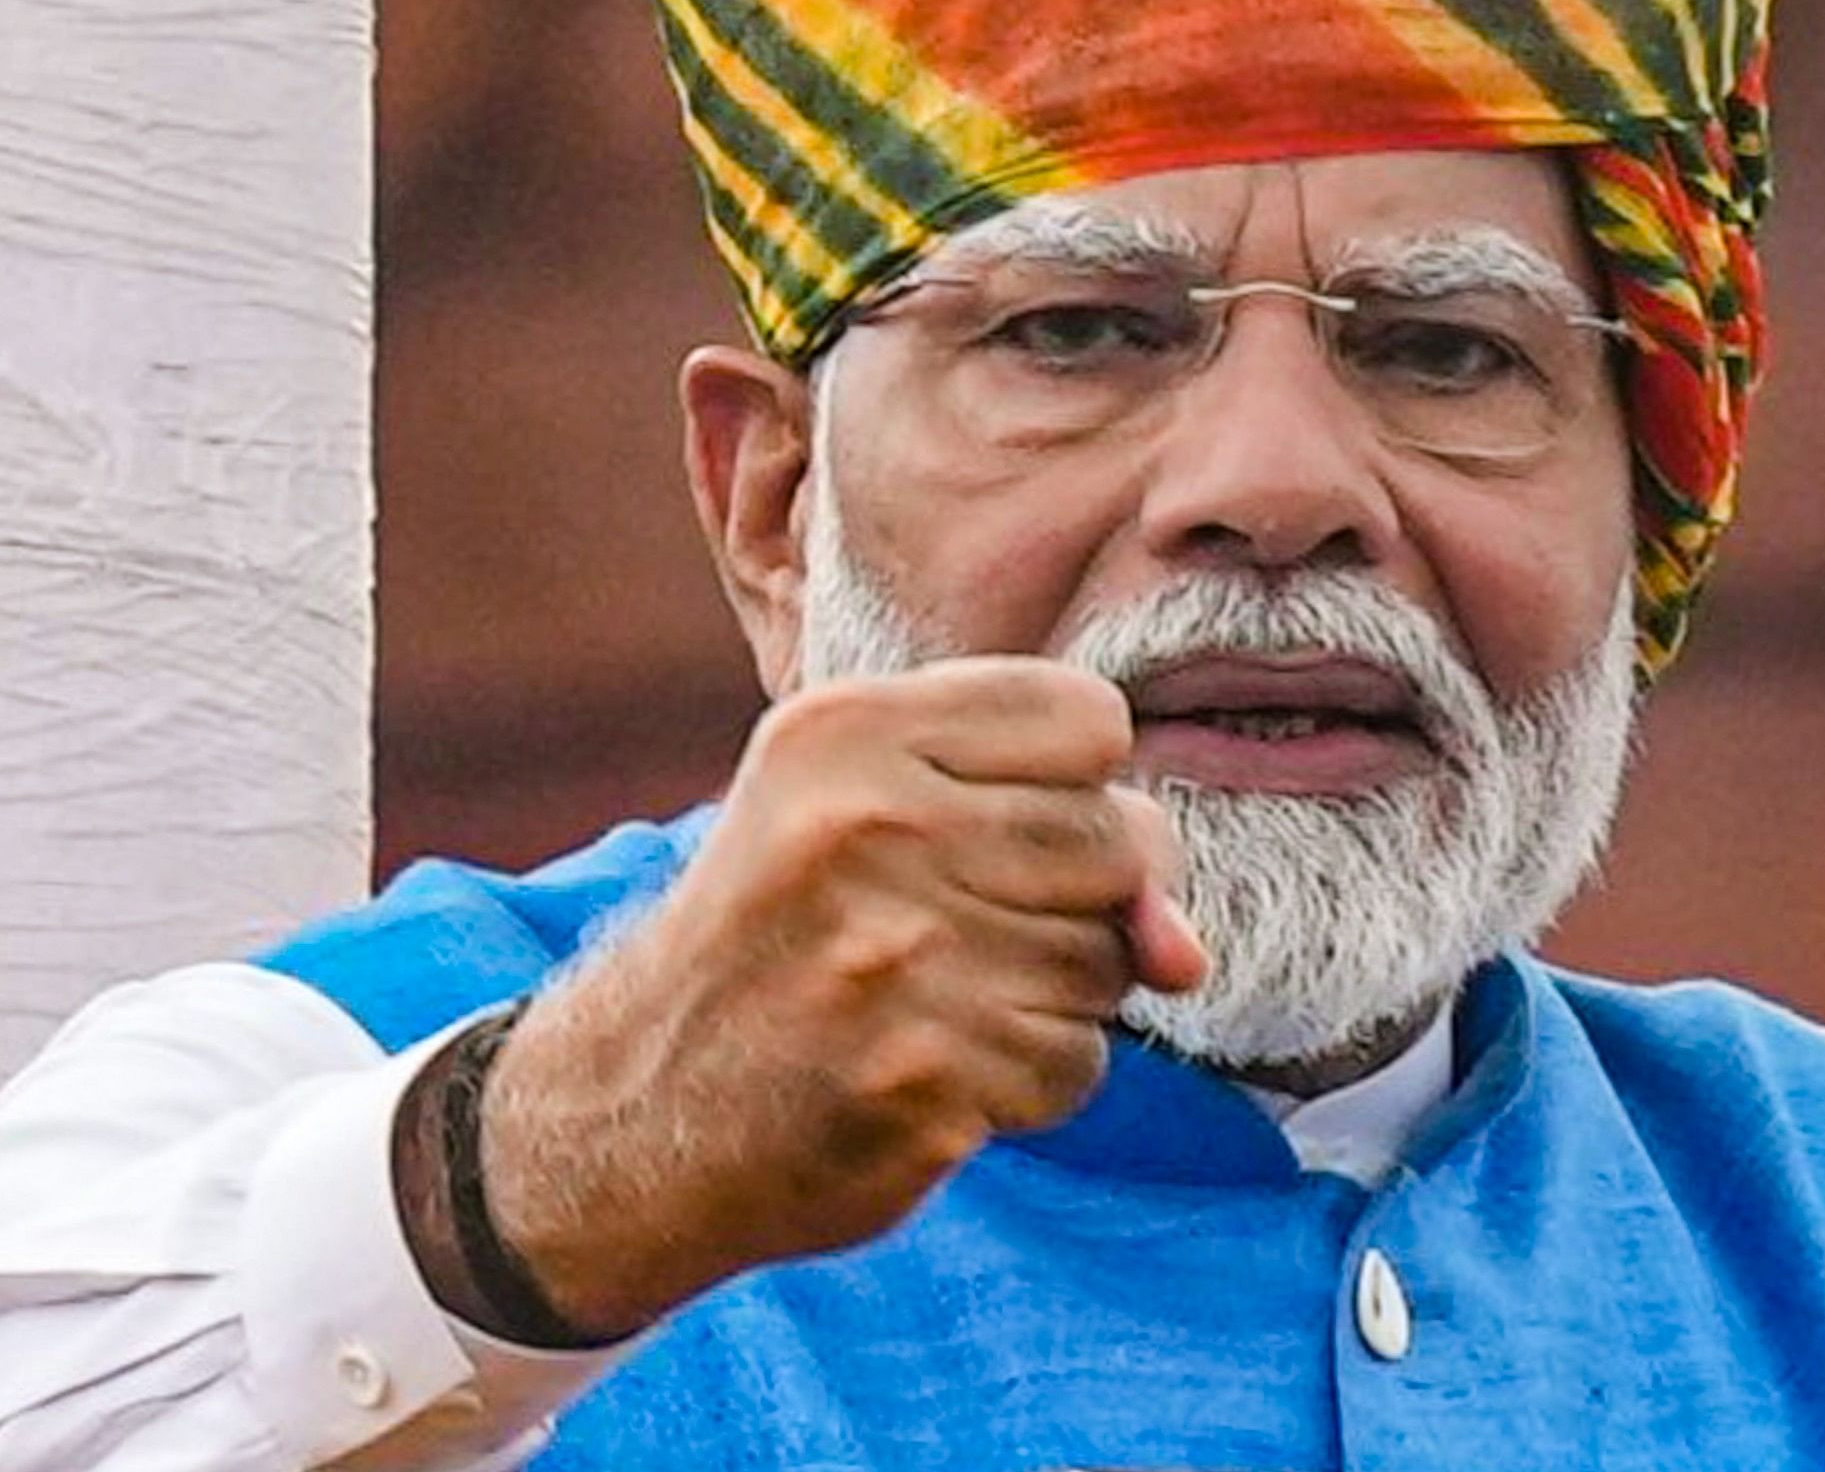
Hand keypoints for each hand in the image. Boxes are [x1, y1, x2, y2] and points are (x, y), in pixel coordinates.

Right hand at [466, 659, 1206, 1337]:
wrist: (636, 1106)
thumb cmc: (785, 938)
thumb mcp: (868, 817)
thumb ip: (1048, 825)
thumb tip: (1188, 953)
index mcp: (847, 730)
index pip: (1089, 718)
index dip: (1074, 782)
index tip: (994, 824)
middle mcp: (867, 827)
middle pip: (1117, 841)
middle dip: (1080, 900)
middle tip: (966, 931)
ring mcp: (894, 958)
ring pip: (1107, 962)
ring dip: (1052, 997)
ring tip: (937, 1000)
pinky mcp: (922, 1078)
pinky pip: (1074, 1065)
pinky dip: (1029, 1082)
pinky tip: (937, 1072)